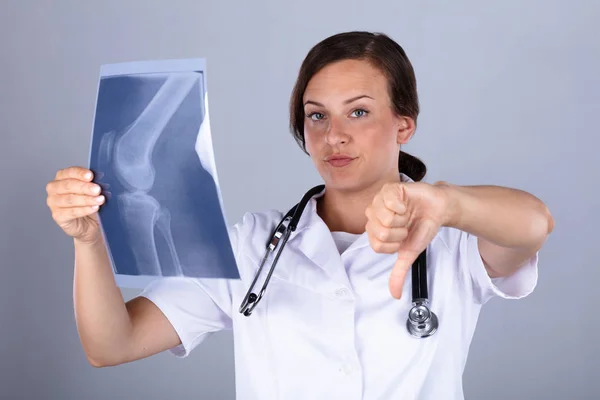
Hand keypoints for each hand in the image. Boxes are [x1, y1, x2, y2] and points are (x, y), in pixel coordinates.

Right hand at [46, 166, 105, 243]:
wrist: (90, 223)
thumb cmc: (90, 203)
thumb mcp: (92, 190)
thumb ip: (93, 183)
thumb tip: (101, 179)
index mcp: (62, 177)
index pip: (69, 172)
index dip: (80, 173)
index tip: (90, 176)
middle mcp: (54, 188)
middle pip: (68, 185)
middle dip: (85, 187)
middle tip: (97, 190)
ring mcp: (53, 202)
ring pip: (70, 199)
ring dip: (86, 199)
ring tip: (100, 200)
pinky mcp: (57, 216)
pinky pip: (71, 212)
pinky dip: (84, 210)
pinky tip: (94, 208)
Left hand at [365, 181, 450, 298]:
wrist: (438, 209)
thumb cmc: (421, 228)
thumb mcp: (409, 253)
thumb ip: (399, 273)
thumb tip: (395, 295)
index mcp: (374, 231)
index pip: (377, 245)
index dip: (394, 244)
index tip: (403, 238)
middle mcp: (373, 215)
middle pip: (380, 233)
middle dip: (400, 232)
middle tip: (406, 225)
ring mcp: (379, 201)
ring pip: (385, 218)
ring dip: (402, 219)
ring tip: (407, 214)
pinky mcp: (389, 189)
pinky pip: (389, 201)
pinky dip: (402, 205)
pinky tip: (406, 203)